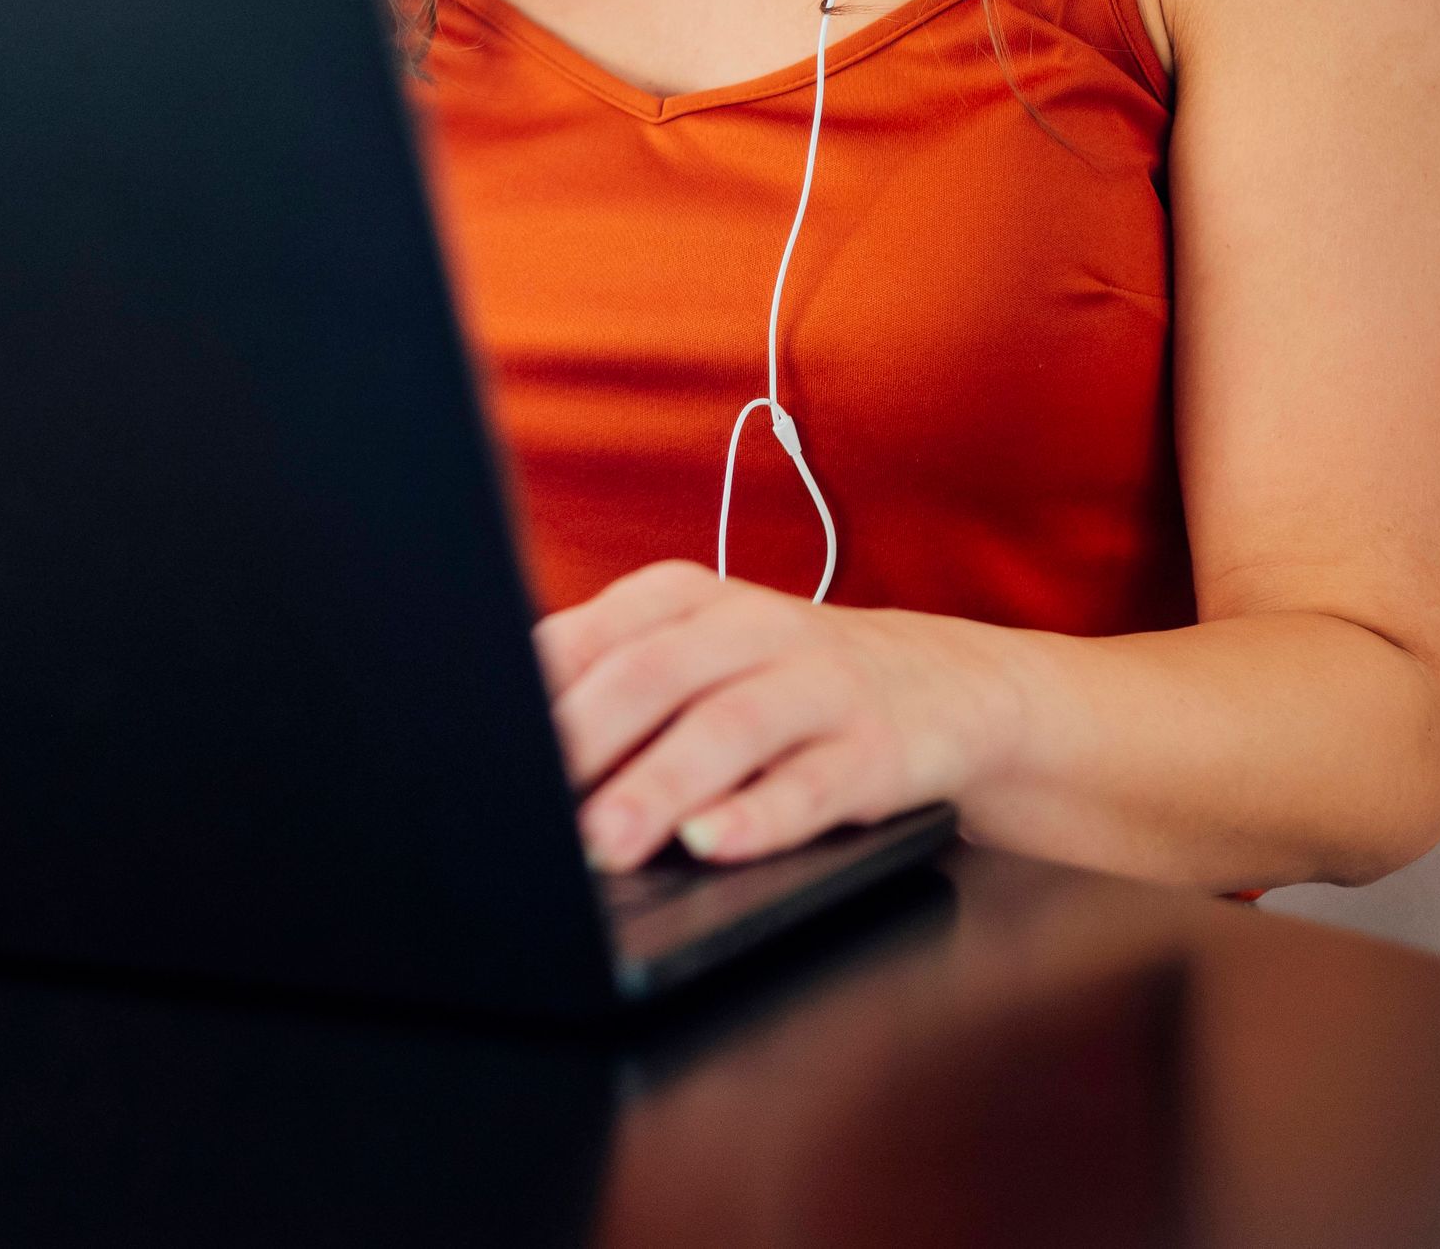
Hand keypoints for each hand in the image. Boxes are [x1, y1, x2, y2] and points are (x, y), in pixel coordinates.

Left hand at [535, 560, 1007, 871]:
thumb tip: (509, 742)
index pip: (598, 632)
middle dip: (589, 743)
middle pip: (656, 675)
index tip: (491, 745)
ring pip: (730, 727)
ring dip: (660, 786)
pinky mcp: (875, 750)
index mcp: (690, 598)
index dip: (541, 692)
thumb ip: (615, 681)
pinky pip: (811, 784)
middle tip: (535, 808)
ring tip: (609, 842)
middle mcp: (753, 627)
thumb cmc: (787, 679)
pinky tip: (712, 843)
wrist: (948, 685)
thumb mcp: (701, 654)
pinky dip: (757, 816)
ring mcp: (820, 684)